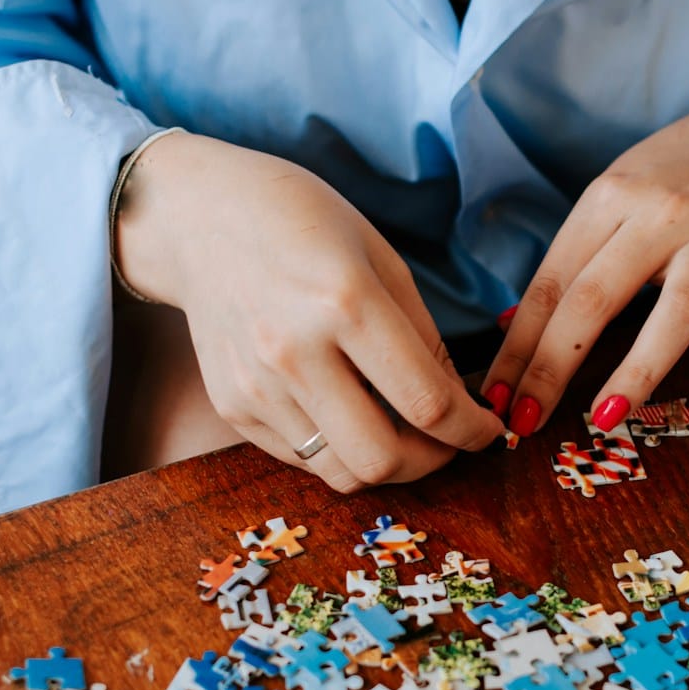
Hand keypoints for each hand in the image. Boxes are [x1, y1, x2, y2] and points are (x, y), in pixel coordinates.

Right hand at [114, 133, 501, 492]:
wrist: (200, 217)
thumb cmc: (303, 224)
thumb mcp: (381, 258)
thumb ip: (424, 337)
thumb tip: (460, 407)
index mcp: (345, 303)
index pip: (427, 404)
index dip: (472, 430)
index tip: (488, 430)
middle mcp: (294, 353)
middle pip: (382, 458)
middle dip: (432, 462)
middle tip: (448, 441)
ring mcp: (256, 385)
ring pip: (340, 473)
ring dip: (386, 465)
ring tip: (403, 434)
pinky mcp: (232, 405)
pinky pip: (301, 457)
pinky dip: (338, 449)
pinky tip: (350, 413)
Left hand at [482, 63, 688, 437]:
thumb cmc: (675, 174)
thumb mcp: (613, 198)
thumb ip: (571, 260)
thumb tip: (513, 327)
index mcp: (608, 200)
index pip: (552, 284)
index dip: (518, 346)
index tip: (493, 398)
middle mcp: (658, 216)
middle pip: (595, 298)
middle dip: (553, 366)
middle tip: (524, 421)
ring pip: (675, 309)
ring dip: (638, 368)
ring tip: (605, 417)